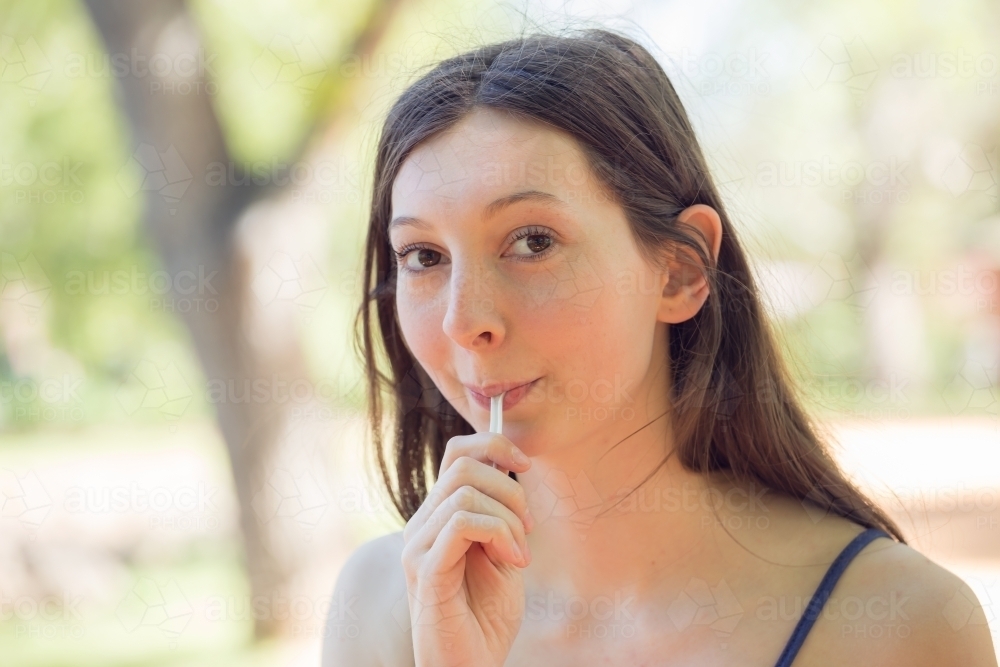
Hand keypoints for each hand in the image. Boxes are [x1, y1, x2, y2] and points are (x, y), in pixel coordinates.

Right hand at [401, 432, 534, 666]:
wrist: (472, 666)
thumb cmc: (486, 616)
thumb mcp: (503, 552)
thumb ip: (501, 513)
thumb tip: (511, 466)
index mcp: (439, 517)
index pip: (456, 453)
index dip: (493, 444)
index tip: (526, 465)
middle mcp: (422, 525)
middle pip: (463, 466)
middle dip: (510, 489)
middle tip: (527, 529)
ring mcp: (418, 547)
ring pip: (464, 494)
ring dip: (508, 519)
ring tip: (520, 555)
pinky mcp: (424, 570)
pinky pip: (463, 524)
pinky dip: (499, 534)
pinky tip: (513, 561)